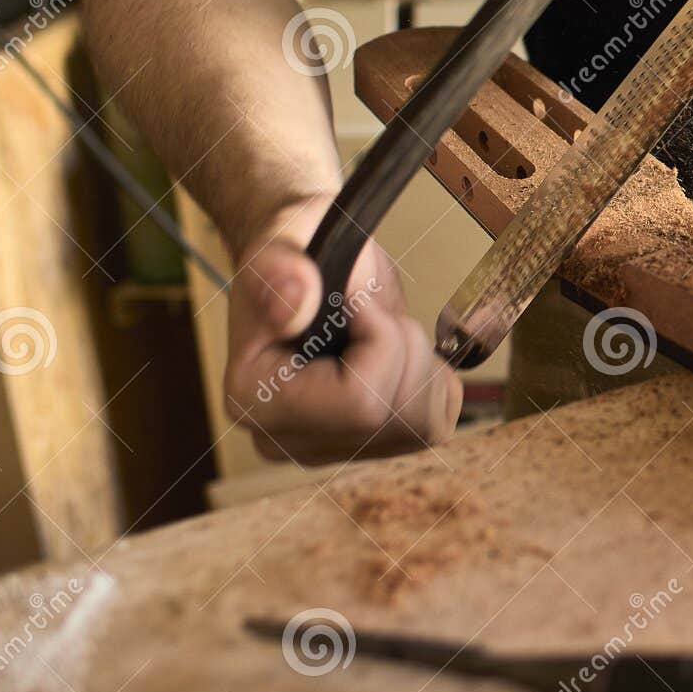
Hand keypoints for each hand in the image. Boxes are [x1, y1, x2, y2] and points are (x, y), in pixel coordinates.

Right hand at [222, 195, 461, 465]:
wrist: (313, 269)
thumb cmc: (295, 254)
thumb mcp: (282, 242)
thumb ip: (279, 270)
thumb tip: (294, 305)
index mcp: (256, 401)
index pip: (360, 403)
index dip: (380, 340)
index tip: (360, 300)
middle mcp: (291, 441)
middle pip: (395, 415)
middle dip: (402, 345)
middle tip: (371, 310)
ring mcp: (335, 449)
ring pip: (422, 424)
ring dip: (420, 361)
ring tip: (380, 330)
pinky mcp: (376, 444)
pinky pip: (436, 423)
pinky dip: (433, 382)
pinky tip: (397, 355)